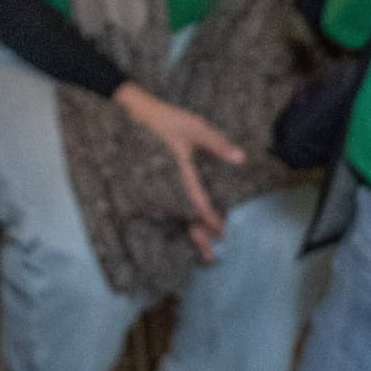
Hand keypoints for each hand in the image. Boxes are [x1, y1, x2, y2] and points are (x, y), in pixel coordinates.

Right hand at [112, 82, 243, 259]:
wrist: (128, 113)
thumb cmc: (163, 119)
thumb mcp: (194, 127)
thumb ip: (216, 143)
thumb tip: (241, 158)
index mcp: (179, 173)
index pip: (198, 204)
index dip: (212, 220)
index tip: (224, 233)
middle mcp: (165, 186)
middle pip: (183, 219)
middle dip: (198, 238)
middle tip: (211, 258)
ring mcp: (154, 188)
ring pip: (172, 217)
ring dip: (186, 233)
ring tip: (199, 251)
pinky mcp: (148, 187)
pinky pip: (163, 210)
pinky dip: (174, 222)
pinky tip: (181, 230)